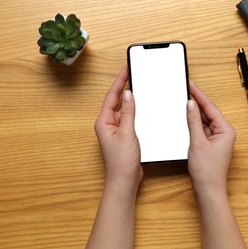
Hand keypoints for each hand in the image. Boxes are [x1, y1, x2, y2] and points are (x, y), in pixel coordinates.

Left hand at [94, 65, 142, 190]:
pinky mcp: (124, 135)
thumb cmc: (122, 161)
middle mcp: (108, 124)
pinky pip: (130, 118)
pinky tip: (143, 107)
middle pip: (117, 100)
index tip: (126, 69)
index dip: (120, 81)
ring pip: (124, 109)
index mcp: (104, 122)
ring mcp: (116, 129)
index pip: (112, 96)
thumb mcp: (127, 133)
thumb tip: (129, 94)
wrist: (125, 179)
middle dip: (125, 86)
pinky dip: (136, 111)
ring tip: (139, 85)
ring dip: (132, 99)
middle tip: (133, 72)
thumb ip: (128, 112)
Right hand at [186, 82, 236, 195]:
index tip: (190, 85)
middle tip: (184, 90)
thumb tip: (190, 105)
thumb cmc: (207, 171)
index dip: (199, 95)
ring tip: (182, 102)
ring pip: (204, 121)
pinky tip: (185, 118)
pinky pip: (202, 129)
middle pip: (208, 113)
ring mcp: (218, 138)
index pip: (210, 108)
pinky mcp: (211, 143)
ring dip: (194, 114)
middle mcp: (224, 132)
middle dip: (196, 103)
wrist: (208, 190)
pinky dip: (194, 124)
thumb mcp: (197, 142)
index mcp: (226, 130)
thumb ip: (193, 122)